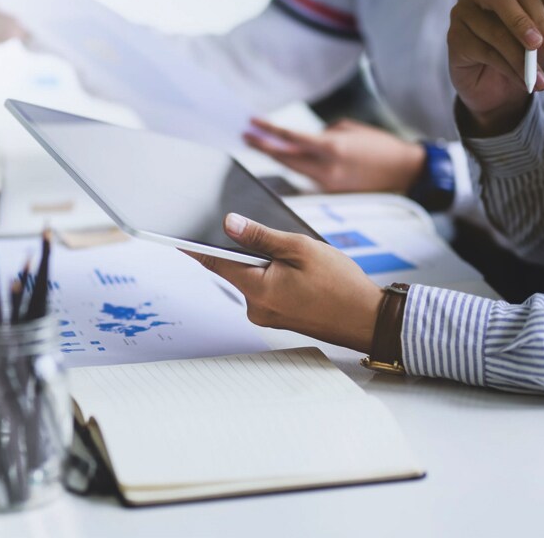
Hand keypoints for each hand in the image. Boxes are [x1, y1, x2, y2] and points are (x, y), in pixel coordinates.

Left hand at [183, 213, 383, 352]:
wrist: (367, 318)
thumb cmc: (340, 285)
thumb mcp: (300, 248)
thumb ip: (261, 236)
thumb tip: (230, 224)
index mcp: (258, 289)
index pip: (215, 262)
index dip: (195, 247)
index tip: (176, 236)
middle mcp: (256, 308)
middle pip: (237, 269)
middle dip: (253, 252)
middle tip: (284, 247)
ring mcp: (267, 316)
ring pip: (255, 279)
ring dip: (269, 266)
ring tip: (302, 264)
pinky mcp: (278, 318)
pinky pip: (268, 290)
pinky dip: (278, 278)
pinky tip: (303, 276)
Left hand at [245, 118, 424, 192]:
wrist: (406, 173)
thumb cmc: (382, 147)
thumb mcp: (352, 129)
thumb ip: (324, 133)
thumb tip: (302, 139)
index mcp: (332, 148)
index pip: (291, 138)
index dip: (269, 130)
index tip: (252, 123)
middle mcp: (327, 168)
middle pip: (285, 158)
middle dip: (264, 147)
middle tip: (246, 136)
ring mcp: (328, 184)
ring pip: (293, 170)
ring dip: (276, 157)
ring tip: (260, 144)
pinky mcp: (332, 193)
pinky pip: (307, 179)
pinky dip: (295, 168)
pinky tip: (285, 160)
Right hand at [448, 0, 543, 135]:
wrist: (501, 89)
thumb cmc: (523, 52)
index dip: (540, 17)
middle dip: (521, 22)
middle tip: (537, 46)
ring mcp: (461, 13)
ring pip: (494, 31)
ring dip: (518, 57)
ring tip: (534, 78)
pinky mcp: (453, 37)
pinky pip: (483, 50)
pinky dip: (506, 68)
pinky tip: (520, 81)